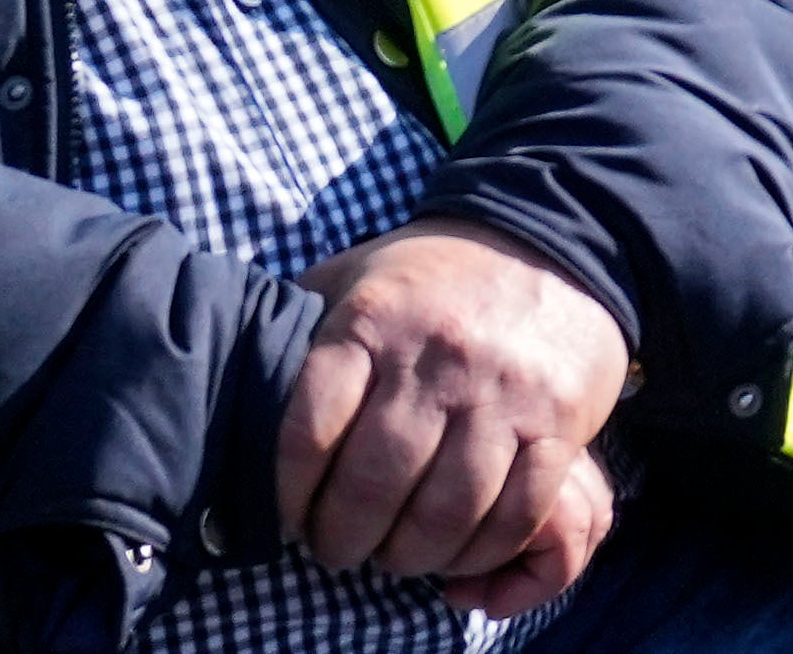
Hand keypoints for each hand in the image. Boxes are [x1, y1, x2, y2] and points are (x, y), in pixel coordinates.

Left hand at [275, 222, 627, 596]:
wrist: (555, 238)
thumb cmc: (435, 277)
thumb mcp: (358, 276)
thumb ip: (303, 324)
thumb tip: (234, 375)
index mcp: (374, 320)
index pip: (308, 431)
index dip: (288, 493)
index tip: (290, 517)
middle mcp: (437, 356)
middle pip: (373, 484)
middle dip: (343, 538)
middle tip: (338, 549)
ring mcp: (503, 391)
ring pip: (445, 511)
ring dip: (410, 554)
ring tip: (395, 555)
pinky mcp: (559, 419)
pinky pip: (517, 512)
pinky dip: (482, 549)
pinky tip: (457, 549)